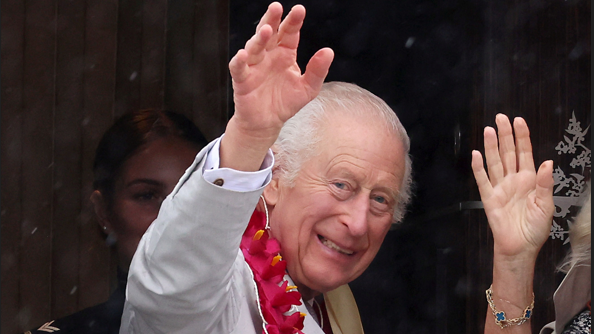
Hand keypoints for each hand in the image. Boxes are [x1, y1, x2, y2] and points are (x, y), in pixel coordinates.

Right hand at [222, 2, 333, 170]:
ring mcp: (254, 66)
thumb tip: (329, 51)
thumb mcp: (308, 88)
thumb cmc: (285, 102)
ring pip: (254, 47)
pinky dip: (239, 61)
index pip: (289, 33)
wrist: (268, 123)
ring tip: (267, 30)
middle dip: (272, 20)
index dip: (293, 22)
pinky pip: (238, 68)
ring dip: (259, 38)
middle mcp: (268, 55)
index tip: (299, 10)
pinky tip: (243, 55)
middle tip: (276, 7)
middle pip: (269, 33)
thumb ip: (318, 70)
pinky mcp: (242, 80)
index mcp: (285, 53)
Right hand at [471, 114, 554, 258]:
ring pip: (495, 162)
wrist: (520, 247)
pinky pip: (482, 180)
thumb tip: (548, 163)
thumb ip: (545, 184)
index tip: (518, 121)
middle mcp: (514, 180)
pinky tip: (477, 155)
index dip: (522, 137)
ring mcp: (500, 188)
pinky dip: (478, 168)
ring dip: (492, 146)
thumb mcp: (546, 206)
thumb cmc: (535, 229)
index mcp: (530, 180)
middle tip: (500, 118)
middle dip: (505, 135)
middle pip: (508, 153)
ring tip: (489, 130)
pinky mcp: (489, 198)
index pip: (525, 153)